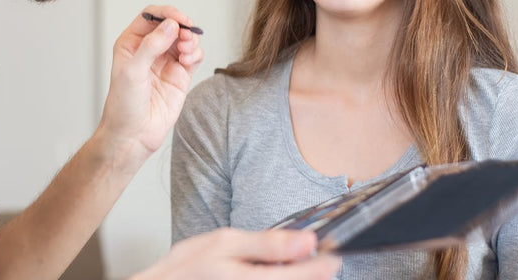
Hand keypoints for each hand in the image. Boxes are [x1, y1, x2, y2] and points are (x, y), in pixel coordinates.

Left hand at [98, 5, 203, 168]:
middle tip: (186, 37)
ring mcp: (166, 62)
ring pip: (184, 39)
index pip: (151, 17)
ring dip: (190, 40)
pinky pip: (193, 56)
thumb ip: (152, 46)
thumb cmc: (124, 105)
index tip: (179, 20)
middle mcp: (149, 49)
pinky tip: (189, 60)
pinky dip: (196, 53)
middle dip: (182, 27)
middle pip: (171, 25)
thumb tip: (171, 25)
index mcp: (131, 43)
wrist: (133, 135)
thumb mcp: (133, 71)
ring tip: (188, 51)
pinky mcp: (180, 76)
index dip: (166, 14)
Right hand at [133, 229, 341, 279]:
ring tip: (288, 267)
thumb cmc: (184, 270)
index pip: (306, 276)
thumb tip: (307, 241)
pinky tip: (266, 275)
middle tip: (312, 262)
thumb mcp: (224, 243)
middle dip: (309, 275)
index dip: (324, 266)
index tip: (333, 257)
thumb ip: (267, 244)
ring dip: (294, 277)